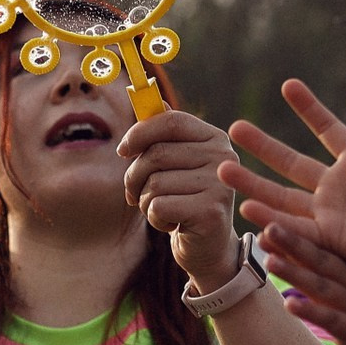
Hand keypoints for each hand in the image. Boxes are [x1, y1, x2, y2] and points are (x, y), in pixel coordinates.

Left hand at [118, 109, 240, 286]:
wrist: (208, 247)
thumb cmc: (185, 199)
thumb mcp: (175, 164)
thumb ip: (163, 133)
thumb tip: (145, 98)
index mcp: (215, 138)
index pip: (170, 121)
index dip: (140, 133)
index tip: (123, 151)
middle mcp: (222, 158)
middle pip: (156, 155)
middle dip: (134, 177)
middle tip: (134, 193)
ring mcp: (219, 185)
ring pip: (155, 183)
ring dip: (145, 201)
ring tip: (161, 209)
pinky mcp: (210, 212)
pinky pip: (159, 206)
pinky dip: (154, 218)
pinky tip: (170, 224)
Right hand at [223, 82, 345, 296]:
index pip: (326, 128)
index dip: (308, 108)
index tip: (288, 85)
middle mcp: (337, 185)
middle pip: (291, 162)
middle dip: (262, 146)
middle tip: (234, 127)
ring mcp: (330, 212)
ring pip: (282, 196)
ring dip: (253, 184)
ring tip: (222, 169)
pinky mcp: (330, 238)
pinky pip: (294, 228)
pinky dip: (271, 220)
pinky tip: (247, 208)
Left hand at [256, 220, 345, 344]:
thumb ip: (332, 279)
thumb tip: (299, 264)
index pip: (326, 249)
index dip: (299, 236)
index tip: (270, 222)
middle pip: (323, 260)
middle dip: (295, 243)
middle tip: (268, 225)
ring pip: (324, 287)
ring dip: (296, 273)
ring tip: (270, 261)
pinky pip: (333, 321)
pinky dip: (312, 311)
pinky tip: (290, 304)